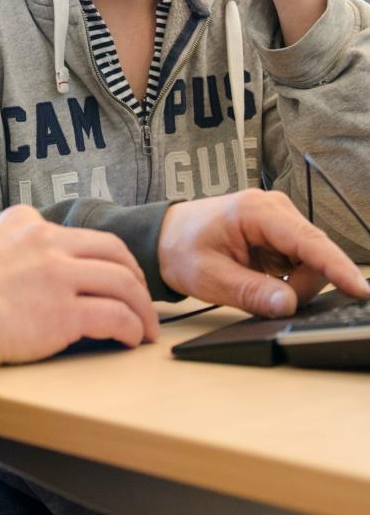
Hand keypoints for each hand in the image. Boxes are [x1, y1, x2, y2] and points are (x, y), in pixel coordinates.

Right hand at [0, 205, 158, 364]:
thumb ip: (6, 248)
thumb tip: (19, 267)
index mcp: (24, 222)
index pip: (76, 233)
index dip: (101, 255)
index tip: (111, 272)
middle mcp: (45, 240)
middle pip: (111, 250)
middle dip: (134, 275)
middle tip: (141, 296)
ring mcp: (57, 274)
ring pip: (122, 282)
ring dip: (141, 307)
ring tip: (146, 327)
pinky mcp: (64, 312)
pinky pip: (115, 316)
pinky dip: (131, 328)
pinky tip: (132, 339)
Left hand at [158, 188, 368, 317]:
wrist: (164, 236)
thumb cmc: (181, 248)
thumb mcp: (209, 277)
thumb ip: (250, 292)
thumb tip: (288, 305)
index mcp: (256, 212)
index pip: (308, 242)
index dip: (336, 267)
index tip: (358, 289)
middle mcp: (274, 209)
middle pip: (314, 257)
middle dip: (297, 287)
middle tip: (259, 295)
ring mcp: (278, 219)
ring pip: (309, 263)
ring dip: (290, 284)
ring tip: (252, 282)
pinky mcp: (279, 232)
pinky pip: (299, 263)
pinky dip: (285, 279)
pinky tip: (260, 277)